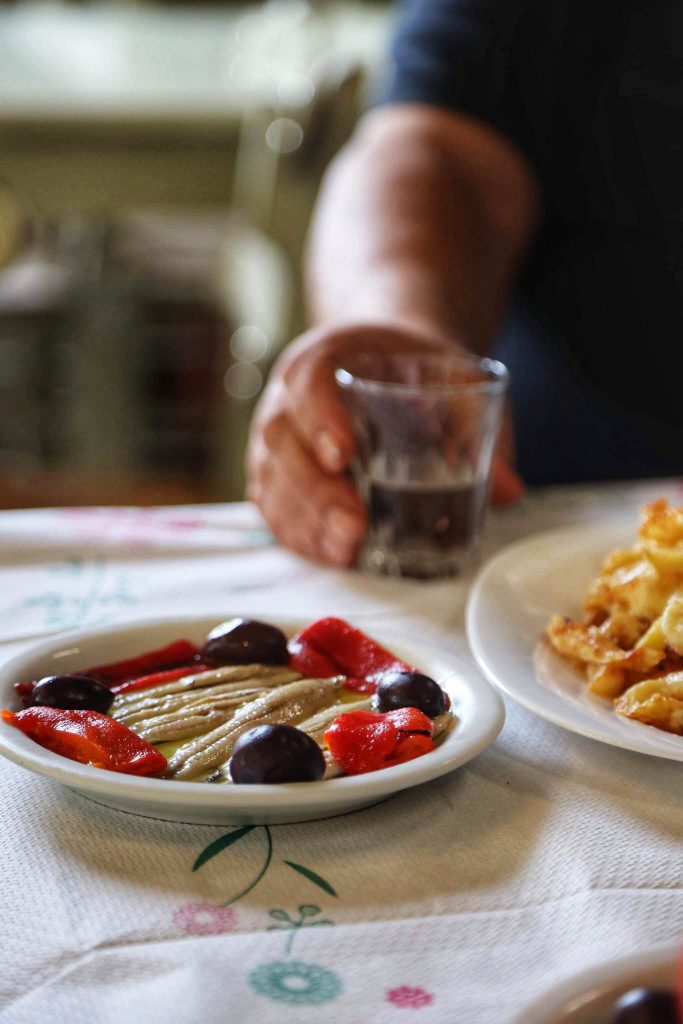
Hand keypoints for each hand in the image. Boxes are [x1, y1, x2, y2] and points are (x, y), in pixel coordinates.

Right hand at [246, 323, 523, 566]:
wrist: (384, 363)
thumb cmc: (415, 371)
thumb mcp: (455, 379)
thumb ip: (480, 426)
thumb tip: (510, 490)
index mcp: (325, 357)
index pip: (308, 381)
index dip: (319, 418)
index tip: (344, 455)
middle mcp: (286, 398)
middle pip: (282, 441)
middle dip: (315, 491)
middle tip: (354, 527)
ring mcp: (274, 441)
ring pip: (271, 480)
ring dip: (306, 522)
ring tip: (346, 553)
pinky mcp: (275, 477)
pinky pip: (273, 508)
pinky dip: (299, 536)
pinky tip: (331, 556)